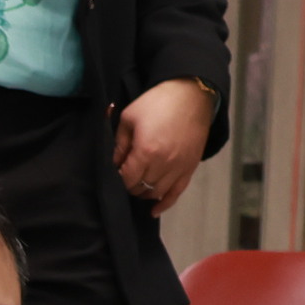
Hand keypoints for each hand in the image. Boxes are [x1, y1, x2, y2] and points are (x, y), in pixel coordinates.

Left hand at [112, 79, 211, 215]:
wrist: (191, 94)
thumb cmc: (157, 102)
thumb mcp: (128, 118)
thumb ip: (119, 145)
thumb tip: (114, 165)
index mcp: (146, 151)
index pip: (127, 179)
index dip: (118, 178)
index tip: (115, 172)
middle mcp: (164, 164)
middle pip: (140, 188)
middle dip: (130, 184)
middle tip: (127, 175)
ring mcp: (179, 167)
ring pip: (156, 193)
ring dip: (144, 192)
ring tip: (138, 184)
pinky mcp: (190, 167)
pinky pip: (177, 192)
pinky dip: (165, 203)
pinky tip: (154, 210)